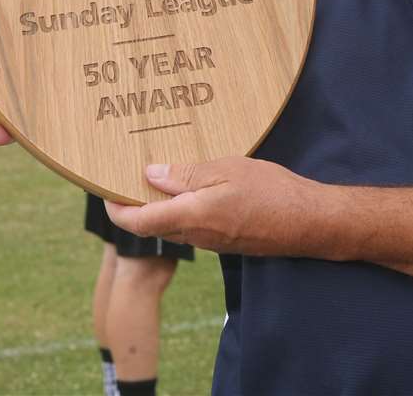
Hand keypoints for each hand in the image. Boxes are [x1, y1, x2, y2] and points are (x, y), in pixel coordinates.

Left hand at [105, 157, 336, 256]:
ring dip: (158, 206)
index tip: (103, 190)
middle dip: (133, 204)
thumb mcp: (228, 171)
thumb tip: (150, 175)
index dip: (115, 209)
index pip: (138, 221)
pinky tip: (190, 187)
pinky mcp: (224, 240)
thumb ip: (187, 175)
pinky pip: (191, 226)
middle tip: (125, 174)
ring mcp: (210, 241)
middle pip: (151, 224)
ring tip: (156, 174)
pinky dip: (180, 209)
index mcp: (191, 216)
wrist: (308, 223)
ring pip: (171, 225)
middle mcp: (195, 235)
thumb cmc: (271, 192)